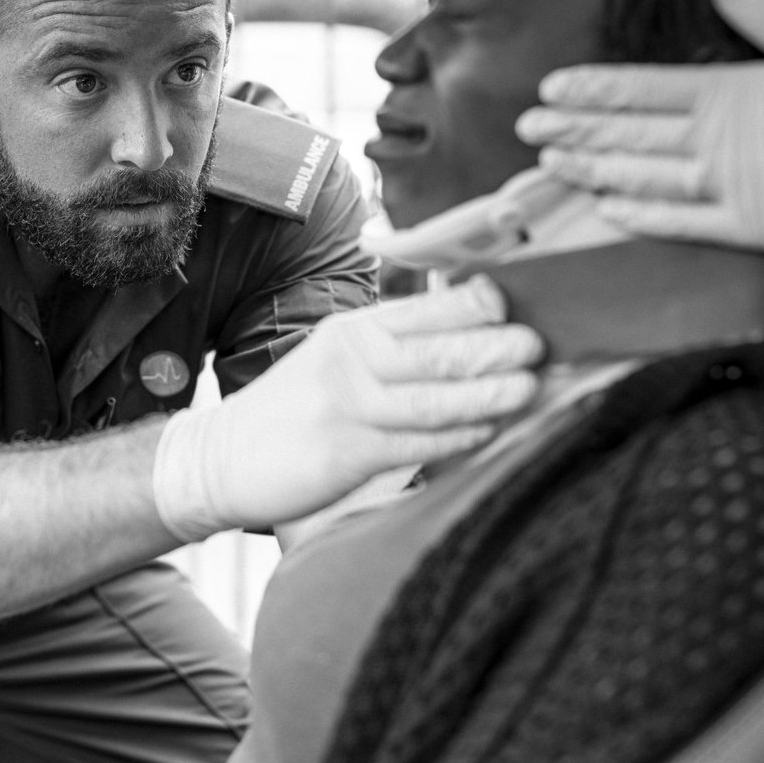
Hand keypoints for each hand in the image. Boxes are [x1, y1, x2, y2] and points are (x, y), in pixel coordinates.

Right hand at [152, 275, 541, 541]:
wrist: (221, 459)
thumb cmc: (294, 413)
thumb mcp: (336, 363)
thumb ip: (392, 349)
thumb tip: (471, 336)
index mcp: (353, 331)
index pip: (426, 309)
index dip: (478, 303)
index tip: (522, 303)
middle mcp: (351, 359)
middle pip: (437, 348)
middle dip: (496, 345)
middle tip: (542, 344)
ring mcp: (348, 405)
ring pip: (434, 396)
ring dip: (489, 391)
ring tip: (532, 386)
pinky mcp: (346, 451)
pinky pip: (417, 442)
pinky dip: (459, 435)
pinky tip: (491, 430)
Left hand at [514, 0, 763, 273]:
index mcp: (728, 93)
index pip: (642, 88)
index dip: (592, 89)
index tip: (550, 89)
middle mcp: (711, 140)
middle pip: (627, 132)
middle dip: (572, 128)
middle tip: (526, 127)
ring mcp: (720, 186)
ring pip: (639, 176)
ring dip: (591, 168)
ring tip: (551, 164)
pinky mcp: (736, 227)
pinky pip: (675, 222)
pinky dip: (638, 215)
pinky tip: (605, 209)